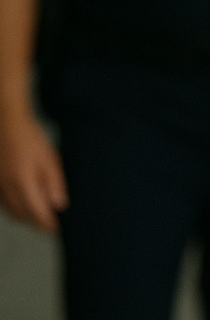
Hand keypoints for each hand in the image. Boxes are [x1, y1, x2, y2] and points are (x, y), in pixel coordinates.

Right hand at [0, 109, 67, 231]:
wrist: (7, 126)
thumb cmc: (31, 139)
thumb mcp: (49, 159)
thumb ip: (55, 183)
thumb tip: (60, 205)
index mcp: (23, 183)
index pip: (36, 213)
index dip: (47, 224)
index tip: (58, 229)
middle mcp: (8, 189)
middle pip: (23, 216)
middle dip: (37, 223)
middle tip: (52, 225)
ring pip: (12, 212)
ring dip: (26, 218)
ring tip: (41, 217)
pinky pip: (5, 205)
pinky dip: (16, 209)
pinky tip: (26, 205)